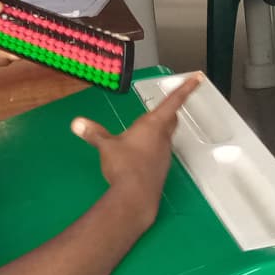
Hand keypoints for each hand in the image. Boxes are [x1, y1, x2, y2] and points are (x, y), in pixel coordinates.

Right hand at [70, 73, 199, 226]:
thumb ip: (94, 133)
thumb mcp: (106, 146)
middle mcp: (163, 137)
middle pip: (171, 119)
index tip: (197, 78)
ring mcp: (164, 154)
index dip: (185, 88)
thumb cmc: (124, 166)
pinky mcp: (161, 168)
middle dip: (171, 110)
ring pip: (166, 136)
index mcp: (152, 125)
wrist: (135, 197)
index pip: (173, 101)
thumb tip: (77, 123)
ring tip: (148, 129)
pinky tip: (142, 153)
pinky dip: (154, 147)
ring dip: (161, 130)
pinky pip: (160, 151)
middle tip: (170, 104)